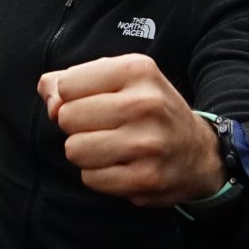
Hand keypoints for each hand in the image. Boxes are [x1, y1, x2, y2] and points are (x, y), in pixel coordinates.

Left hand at [37, 54, 225, 206]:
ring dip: (85, 152)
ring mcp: (148, 143)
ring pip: (74, 150)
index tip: (95, 101)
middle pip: (67, 118)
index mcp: (136, 70)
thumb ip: (67, 81)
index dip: (71, 96)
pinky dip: (99, 175)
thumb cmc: (145, 109)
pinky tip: (121, 165)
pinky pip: (90, 178)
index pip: (66, 85)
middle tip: (104, 126)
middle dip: (76, 125)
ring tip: (110, 146)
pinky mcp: (146, 178)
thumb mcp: (115, 79)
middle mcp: (145, 103)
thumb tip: (51, 105)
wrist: (197, 151)